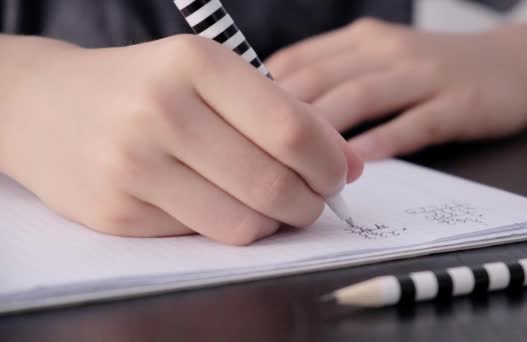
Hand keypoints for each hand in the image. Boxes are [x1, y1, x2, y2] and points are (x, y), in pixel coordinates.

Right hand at [0, 35, 362, 244]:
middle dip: (311, 202)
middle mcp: (162, 111)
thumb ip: (282, 114)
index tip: (339, 174)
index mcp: (195, 64)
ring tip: (272, 205)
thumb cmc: (144, 87)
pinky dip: (229, 228)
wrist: (46, 106)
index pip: (291, 130)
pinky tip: (220, 205)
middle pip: (274, 184)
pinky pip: (203, 237)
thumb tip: (351, 163)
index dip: (330, 162)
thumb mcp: (209, 77)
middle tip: (312, 198)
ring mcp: (134, 165)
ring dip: (275, 223)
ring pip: (244, 223)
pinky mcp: (117, 212)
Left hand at [266, 18, 526, 159]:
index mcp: (361, 39)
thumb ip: (333, 75)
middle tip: (251, 153)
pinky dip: (384, 141)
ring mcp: (425, 73)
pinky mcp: (459, 102)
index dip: (263, 94)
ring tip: (296, 164)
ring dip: (327, 132)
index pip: (300, 62)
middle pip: (323, 80)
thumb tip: (272, 109)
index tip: (235, 127)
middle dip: (283, 118)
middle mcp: (387, 49)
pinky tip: (361, 161)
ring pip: (363, 98)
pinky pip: (415, 123)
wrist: (511, 63)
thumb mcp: (378, 57)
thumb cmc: (429, 69)